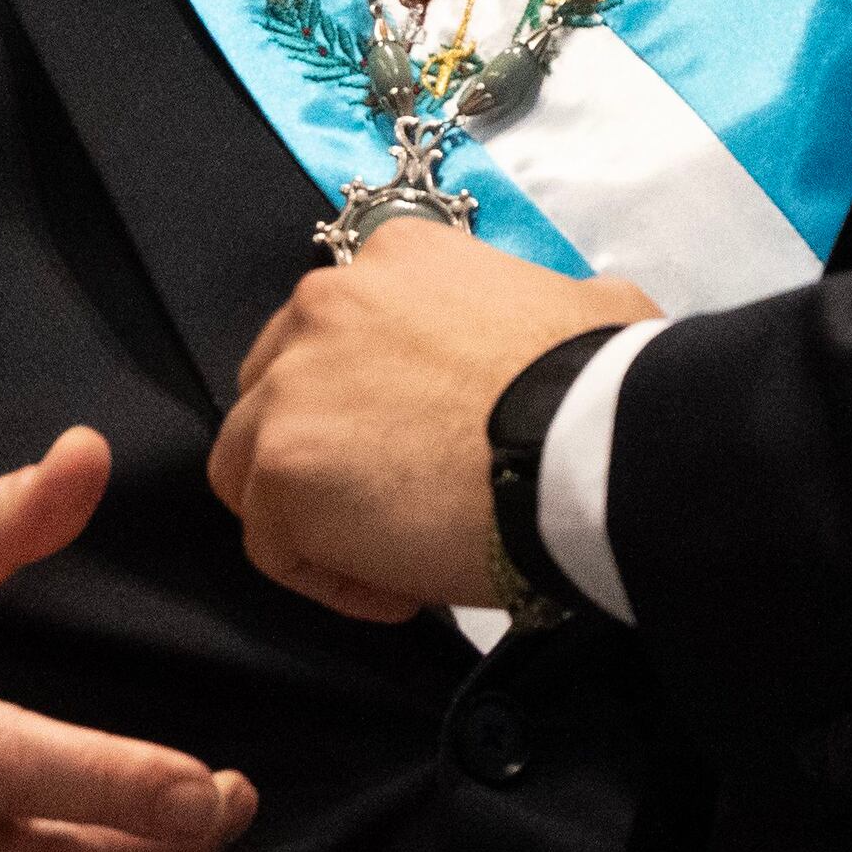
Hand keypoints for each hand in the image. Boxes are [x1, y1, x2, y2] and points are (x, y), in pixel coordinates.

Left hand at [207, 222, 656, 618]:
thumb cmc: (598, 383)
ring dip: (311, 513)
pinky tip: (398, 592)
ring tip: (388, 554)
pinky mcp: (280, 467)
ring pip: (253, 463)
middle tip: (391, 500)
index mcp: (392, 260)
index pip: (342, 332)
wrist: (583, 446)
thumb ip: (536, 310)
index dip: (374, 399)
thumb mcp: (583, 305)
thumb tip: (551, 339)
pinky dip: (329, 577)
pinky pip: (275, 545)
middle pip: (277, 388)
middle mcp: (323, 305)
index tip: (424, 447)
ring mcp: (290, 386)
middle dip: (323, 447)